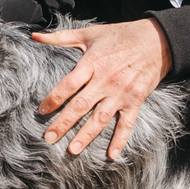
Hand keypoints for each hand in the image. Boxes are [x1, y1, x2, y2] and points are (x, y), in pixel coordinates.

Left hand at [32, 20, 170, 158]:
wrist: (155, 40)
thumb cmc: (119, 35)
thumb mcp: (89, 33)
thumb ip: (60, 37)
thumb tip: (34, 36)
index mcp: (92, 63)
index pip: (68, 85)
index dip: (53, 99)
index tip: (41, 111)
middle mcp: (105, 80)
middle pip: (80, 105)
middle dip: (63, 123)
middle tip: (49, 138)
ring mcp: (121, 92)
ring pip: (100, 118)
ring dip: (86, 135)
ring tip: (72, 149)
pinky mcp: (135, 100)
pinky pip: (127, 123)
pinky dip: (120, 140)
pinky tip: (111, 155)